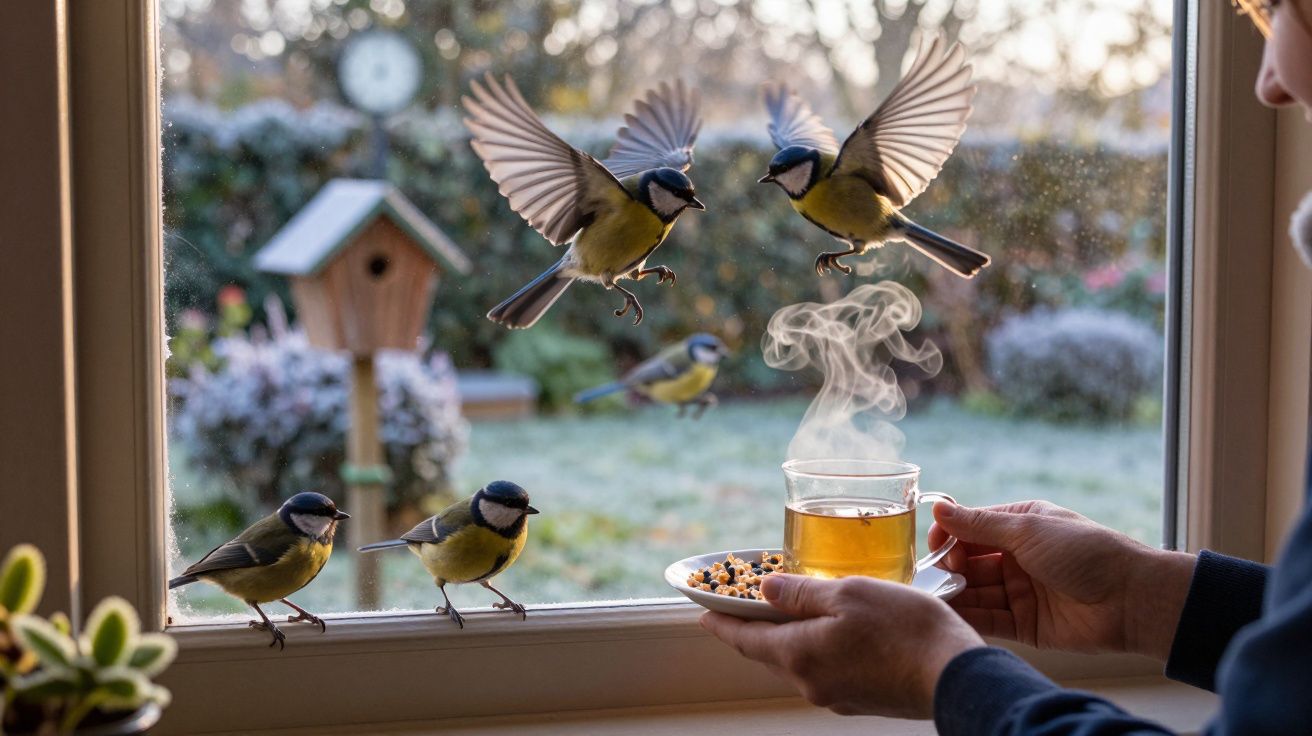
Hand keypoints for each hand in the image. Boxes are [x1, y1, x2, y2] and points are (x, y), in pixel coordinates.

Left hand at [700, 573, 983, 718]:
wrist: (956, 676)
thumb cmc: (906, 631)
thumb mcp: (848, 593)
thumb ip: (801, 593)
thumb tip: (766, 591)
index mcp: (799, 655)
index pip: (745, 640)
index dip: (722, 624)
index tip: (704, 614)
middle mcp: (811, 682)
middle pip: (769, 652)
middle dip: (754, 628)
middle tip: (744, 606)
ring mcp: (836, 695)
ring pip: (798, 661)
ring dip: (788, 637)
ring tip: (788, 611)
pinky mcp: (860, 698)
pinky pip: (824, 669)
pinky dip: (815, 647)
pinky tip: (831, 630)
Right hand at [929, 501, 1195, 659]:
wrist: (1131, 599)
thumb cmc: (1085, 552)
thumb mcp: (1028, 529)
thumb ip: (979, 525)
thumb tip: (939, 508)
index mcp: (1021, 525)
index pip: (972, 528)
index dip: (949, 535)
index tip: (934, 545)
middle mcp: (1018, 557)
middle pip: (970, 561)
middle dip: (950, 567)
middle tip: (941, 574)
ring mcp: (1021, 591)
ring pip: (976, 591)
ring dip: (956, 592)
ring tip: (938, 597)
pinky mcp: (1025, 624)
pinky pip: (989, 619)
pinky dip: (969, 617)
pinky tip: (951, 615)